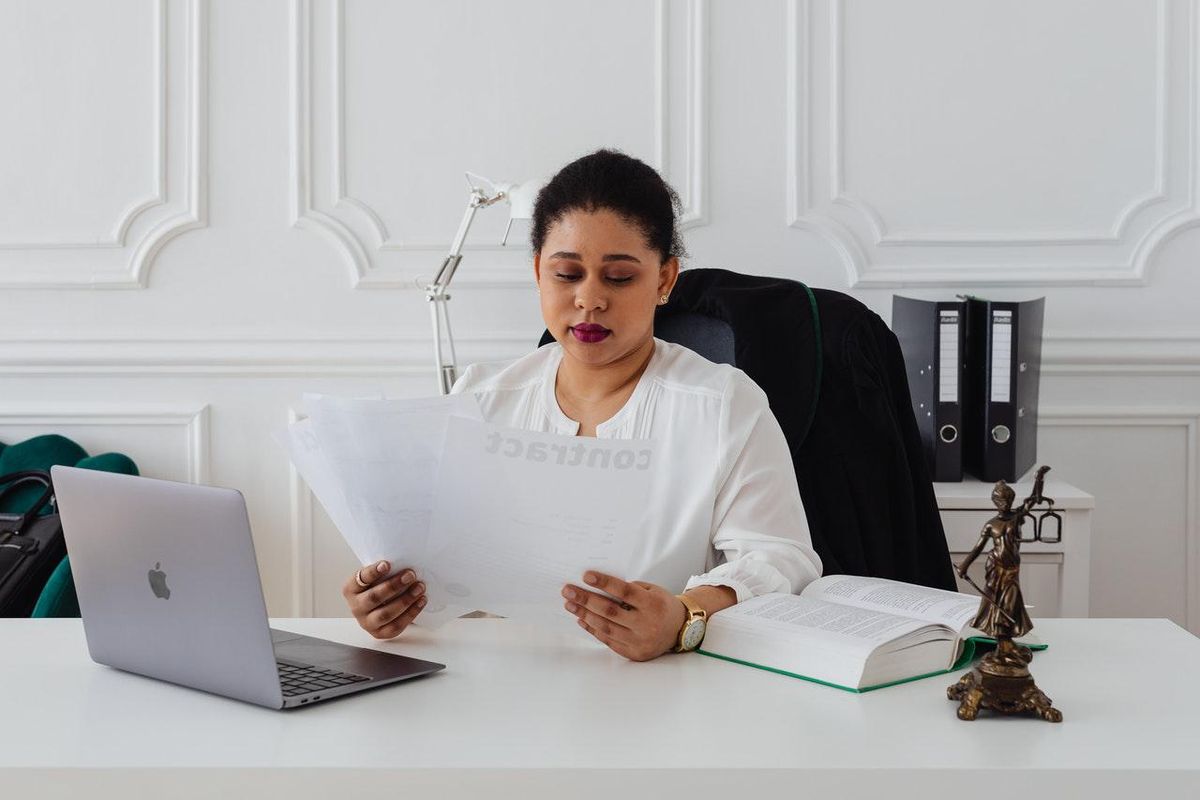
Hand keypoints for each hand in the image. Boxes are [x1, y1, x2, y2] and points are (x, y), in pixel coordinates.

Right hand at [342, 560, 426, 639]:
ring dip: (405, 600)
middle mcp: (356, 607)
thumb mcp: (376, 576)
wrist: (379, 607)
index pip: (361, 579)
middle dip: (394, 586)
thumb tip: (404, 559)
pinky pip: (396, 626)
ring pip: (385, 614)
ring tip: (419, 587)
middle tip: (410, 575)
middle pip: (374, 598)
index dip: (373, 572)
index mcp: (351, 589)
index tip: (387, 564)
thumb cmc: (379, 586)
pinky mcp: (379, 633)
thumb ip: (383, 570)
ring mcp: (366, 623)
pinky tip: (421, 601)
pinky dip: (411, 613)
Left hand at [561, 571, 686, 661]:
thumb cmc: (663, 605)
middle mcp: (646, 624)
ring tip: (570, 604)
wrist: (680, 630)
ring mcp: (639, 641)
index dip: (605, 583)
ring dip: (584, 615)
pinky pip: (608, 640)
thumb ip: (630, 590)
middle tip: (568, 591)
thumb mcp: (652, 590)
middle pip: (610, 611)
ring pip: (606, 627)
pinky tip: (581, 619)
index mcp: (653, 604)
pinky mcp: (633, 653)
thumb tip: (600, 587)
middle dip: (586, 599)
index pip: (625, 592)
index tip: (586, 576)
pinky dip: (593, 629)